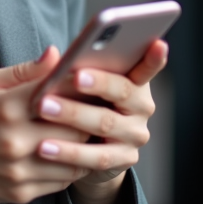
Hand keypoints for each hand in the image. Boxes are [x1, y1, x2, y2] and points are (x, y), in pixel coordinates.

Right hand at [0, 46, 88, 203]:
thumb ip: (22, 71)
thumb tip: (56, 55)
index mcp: (6, 107)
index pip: (62, 92)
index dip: (82, 86)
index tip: (92, 80)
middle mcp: (16, 141)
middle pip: (76, 127)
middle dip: (90, 114)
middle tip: (100, 104)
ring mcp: (20, 170)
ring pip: (75, 157)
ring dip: (86, 143)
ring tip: (92, 129)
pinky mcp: (22, 192)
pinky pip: (63, 180)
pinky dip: (73, 165)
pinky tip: (72, 152)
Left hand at [33, 39, 168, 199]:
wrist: (85, 151)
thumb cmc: (81, 102)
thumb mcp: (80, 83)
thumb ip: (75, 67)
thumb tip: (51, 53)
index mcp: (135, 80)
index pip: (147, 66)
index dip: (154, 57)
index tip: (158, 44)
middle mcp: (142, 107)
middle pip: (123, 92)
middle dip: (98, 83)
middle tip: (75, 76)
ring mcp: (136, 135)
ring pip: (105, 123)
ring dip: (73, 115)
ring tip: (44, 107)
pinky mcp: (124, 160)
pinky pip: (96, 157)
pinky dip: (69, 151)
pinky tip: (44, 147)